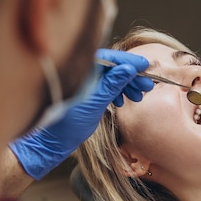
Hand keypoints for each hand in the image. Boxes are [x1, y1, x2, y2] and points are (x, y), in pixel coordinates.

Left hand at [9, 49, 153, 179]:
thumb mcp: (94, 105)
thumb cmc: (68, 125)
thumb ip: (111, 85)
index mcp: (80, 72)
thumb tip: (128, 68)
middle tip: (147, 86)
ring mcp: (84, 82)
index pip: (109, 58)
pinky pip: (105, 86)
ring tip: (139, 97)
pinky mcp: (86, 92)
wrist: (53, 143)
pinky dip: (116, 92)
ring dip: (126, 85)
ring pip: (111, 77)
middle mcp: (82, 73)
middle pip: (112, 67)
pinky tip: (122, 101)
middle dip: (131, 76)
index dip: (129, 61)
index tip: (146, 66)